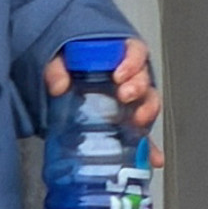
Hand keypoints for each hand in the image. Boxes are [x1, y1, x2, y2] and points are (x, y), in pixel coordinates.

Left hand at [43, 37, 164, 166]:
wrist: (60, 95)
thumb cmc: (67, 71)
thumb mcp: (58, 62)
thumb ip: (56, 68)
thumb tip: (58, 84)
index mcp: (116, 56)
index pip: (134, 51)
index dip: (131, 61)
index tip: (119, 75)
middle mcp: (128, 78)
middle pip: (143, 78)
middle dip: (138, 87)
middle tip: (125, 95)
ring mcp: (130, 103)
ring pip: (147, 104)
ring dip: (146, 112)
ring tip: (138, 121)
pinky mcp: (127, 125)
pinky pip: (142, 136)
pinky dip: (148, 148)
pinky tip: (152, 158)